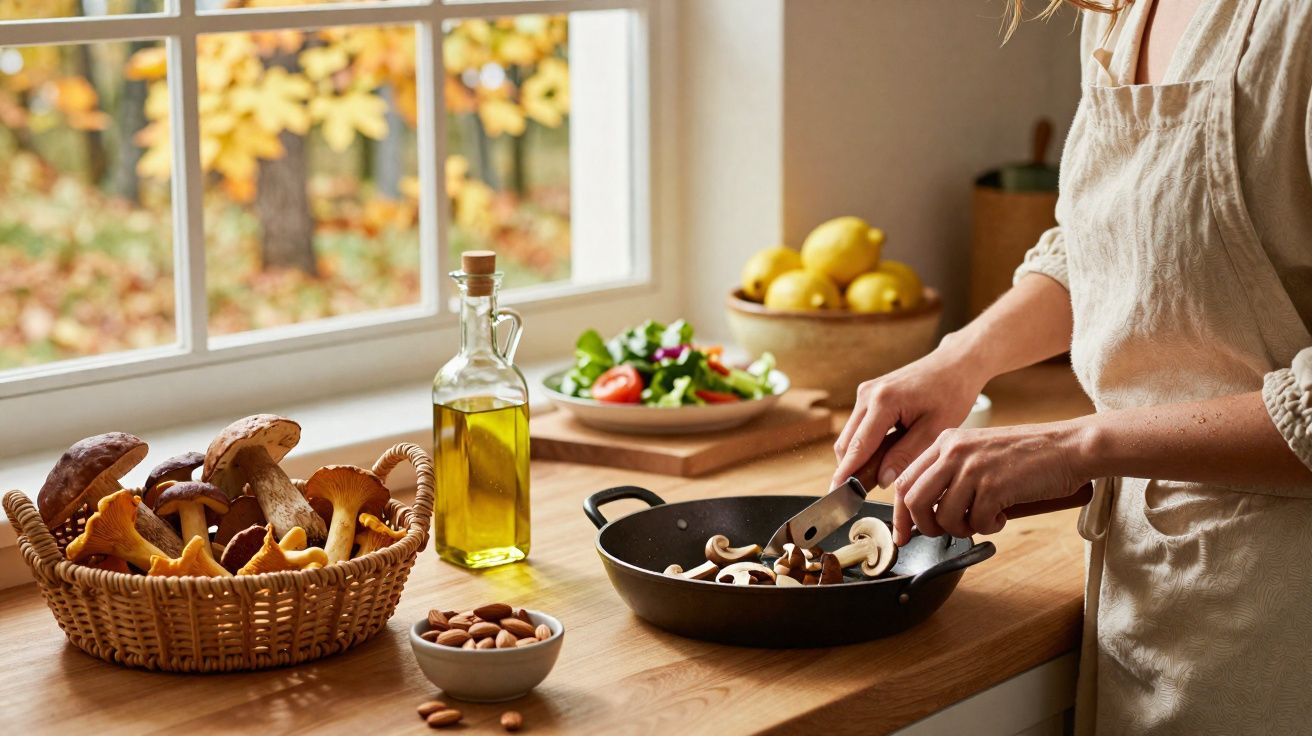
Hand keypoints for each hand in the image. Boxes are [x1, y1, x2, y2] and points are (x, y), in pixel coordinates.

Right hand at [831, 342, 986, 493]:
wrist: (954, 363)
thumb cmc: (951, 392)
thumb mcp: (934, 429)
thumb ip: (906, 455)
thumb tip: (882, 480)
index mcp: (883, 401)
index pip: (857, 447)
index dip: (846, 475)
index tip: (837, 496)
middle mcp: (867, 395)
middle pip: (846, 444)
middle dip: (851, 470)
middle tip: (865, 494)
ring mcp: (865, 393)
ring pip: (849, 437)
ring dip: (858, 458)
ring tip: (881, 475)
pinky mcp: (868, 395)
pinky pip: (858, 427)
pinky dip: (865, 445)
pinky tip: (885, 456)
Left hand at [893, 420, 1090, 544]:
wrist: (1069, 447)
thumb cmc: (1028, 455)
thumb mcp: (978, 452)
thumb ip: (951, 473)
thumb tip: (926, 511)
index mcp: (946, 441)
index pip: (905, 480)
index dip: (900, 513)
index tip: (902, 534)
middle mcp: (953, 451)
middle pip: (914, 500)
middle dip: (924, 527)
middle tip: (945, 533)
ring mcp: (972, 468)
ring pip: (942, 516)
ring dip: (961, 529)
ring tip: (981, 519)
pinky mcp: (993, 486)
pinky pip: (975, 522)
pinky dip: (987, 527)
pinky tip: (1001, 515)